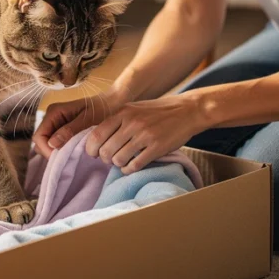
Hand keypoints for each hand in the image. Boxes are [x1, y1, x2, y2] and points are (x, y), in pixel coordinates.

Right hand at [33, 91, 126, 157]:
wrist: (113, 103)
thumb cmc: (102, 109)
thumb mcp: (87, 121)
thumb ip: (69, 131)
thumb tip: (52, 144)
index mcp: (54, 112)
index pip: (39, 137)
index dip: (47, 150)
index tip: (62, 158)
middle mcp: (51, 117)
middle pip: (42, 142)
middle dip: (52, 152)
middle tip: (69, 158)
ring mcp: (57, 123)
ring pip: (48, 144)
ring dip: (58, 151)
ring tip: (74, 154)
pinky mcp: (63, 129)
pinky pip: (57, 143)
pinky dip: (64, 149)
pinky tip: (75, 151)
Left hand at [84, 94, 206, 174]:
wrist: (187, 110)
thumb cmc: (158, 111)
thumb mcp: (134, 108)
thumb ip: (117, 120)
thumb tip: (96, 138)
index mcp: (123, 112)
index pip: (97, 135)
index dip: (91, 148)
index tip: (93, 154)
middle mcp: (132, 123)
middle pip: (106, 150)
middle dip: (105, 159)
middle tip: (110, 159)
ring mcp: (145, 135)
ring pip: (119, 159)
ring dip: (118, 164)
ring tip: (123, 161)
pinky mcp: (157, 147)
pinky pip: (135, 165)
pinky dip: (129, 170)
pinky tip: (130, 167)